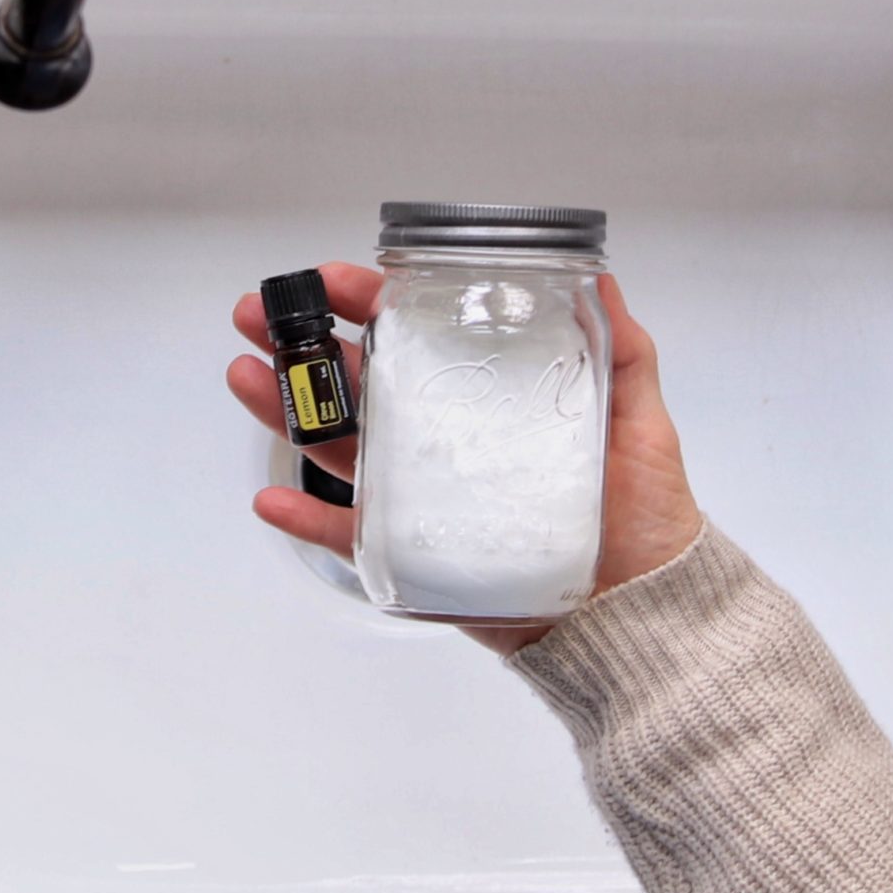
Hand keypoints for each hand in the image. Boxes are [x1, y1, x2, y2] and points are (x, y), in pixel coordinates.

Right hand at [228, 265, 701, 653]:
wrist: (646, 615)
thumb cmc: (644, 518)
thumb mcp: (637, 418)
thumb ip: (619, 348)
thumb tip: (599, 279)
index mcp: (486, 397)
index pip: (418, 336)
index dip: (370, 301)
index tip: (334, 277)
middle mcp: (446, 442)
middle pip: (358, 383)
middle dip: (299, 344)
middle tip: (257, 314)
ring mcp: (425, 497)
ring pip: (338, 447)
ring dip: (283, 412)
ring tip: (246, 376)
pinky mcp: (417, 556)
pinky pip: (349, 538)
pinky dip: (305, 519)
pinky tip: (271, 496)